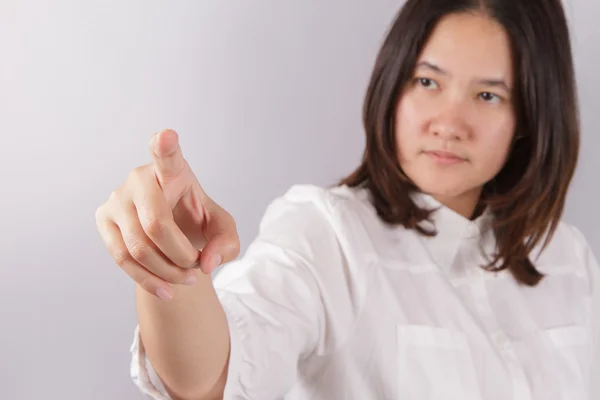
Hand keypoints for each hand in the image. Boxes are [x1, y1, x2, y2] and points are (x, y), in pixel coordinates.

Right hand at [95, 129, 239, 300]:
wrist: (171, 235)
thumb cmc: (198, 222)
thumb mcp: (222, 231)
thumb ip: (226, 244)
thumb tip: (206, 263)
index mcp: (174, 170)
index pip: (168, 156)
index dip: (165, 146)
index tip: (167, 136)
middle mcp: (140, 177)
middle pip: (157, 225)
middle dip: (182, 255)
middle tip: (197, 266)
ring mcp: (117, 197)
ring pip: (139, 247)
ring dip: (167, 271)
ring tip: (187, 278)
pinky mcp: (103, 219)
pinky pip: (122, 258)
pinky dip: (148, 280)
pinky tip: (167, 291)